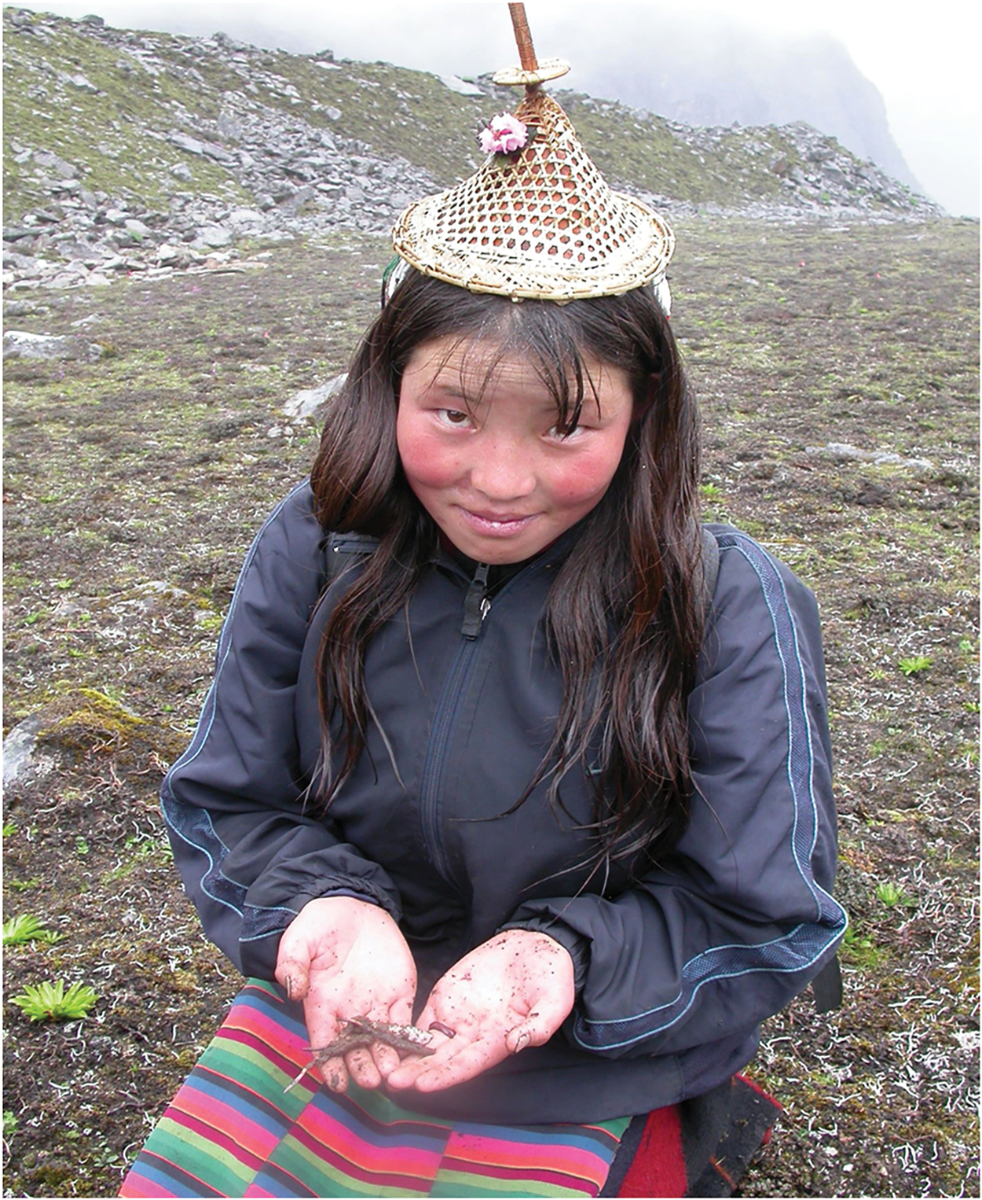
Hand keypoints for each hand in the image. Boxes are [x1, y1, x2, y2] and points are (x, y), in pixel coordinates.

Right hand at [275, 896, 415, 1092]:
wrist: (351, 908)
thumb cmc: (318, 926)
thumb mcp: (299, 941)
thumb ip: (293, 964)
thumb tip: (293, 991)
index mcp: (322, 1005)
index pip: (325, 1042)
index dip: (330, 1064)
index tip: (336, 1083)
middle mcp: (349, 1012)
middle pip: (356, 1047)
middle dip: (363, 1066)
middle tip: (371, 1082)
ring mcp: (375, 1003)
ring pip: (382, 1039)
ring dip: (387, 1057)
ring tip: (392, 1074)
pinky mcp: (399, 992)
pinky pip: (405, 1017)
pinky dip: (411, 1035)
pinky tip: (416, 1050)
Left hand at [385, 929, 574, 1092]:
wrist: (536, 946)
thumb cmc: (550, 977)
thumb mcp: (554, 1000)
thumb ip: (539, 1024)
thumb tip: (518, 1043)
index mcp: (497, 1040)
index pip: (467, 1064)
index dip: (445, 1075)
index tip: (422, 1084)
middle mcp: (473, 1034)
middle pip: (441, 1058)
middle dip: (417, 1071)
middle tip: (392, 1081)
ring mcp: (458, 1015)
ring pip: (427, 1041)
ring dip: (406, 1054)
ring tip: (382, 1063)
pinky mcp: (448, 995)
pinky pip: (424, 1016)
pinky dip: (405, 1028)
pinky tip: (386, 1035)